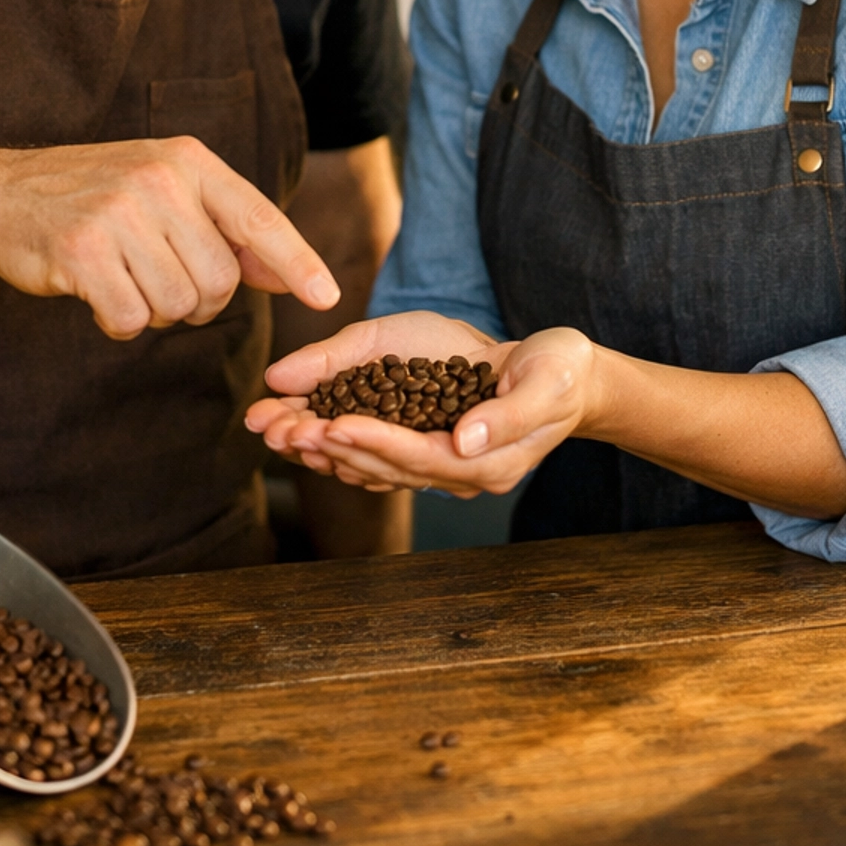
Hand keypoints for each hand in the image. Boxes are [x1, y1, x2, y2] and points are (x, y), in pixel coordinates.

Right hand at [0, 135, 339, 338]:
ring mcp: (119, 214)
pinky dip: (118, 322)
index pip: (259, 218)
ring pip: (177, 305)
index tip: (328, 297)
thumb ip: (225, 229)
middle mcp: (159, 180)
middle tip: (157, 279)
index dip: (298, 262)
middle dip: (196, 300)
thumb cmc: (93, 196)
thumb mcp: (165, 190)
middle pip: (219, 281)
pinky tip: (97, 295)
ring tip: (123, 278)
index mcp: (188, 160)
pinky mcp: (82, 253)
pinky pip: (130, 320)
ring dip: (154, 311)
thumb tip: (287, 275)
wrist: (1, 195)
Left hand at [249, 312, 601, 495]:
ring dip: (325, 450)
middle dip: (333, 448)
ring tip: (279, 429)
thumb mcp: (548, 381)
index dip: (375, 442)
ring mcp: (445, 466)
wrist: (566, 376)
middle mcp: (461, 473)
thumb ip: (508, 414)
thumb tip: (463, 440)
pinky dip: (341, 443)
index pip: (421, 457)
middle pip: (388, 468)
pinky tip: (305, 431)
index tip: (332, 424)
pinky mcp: (430, 449)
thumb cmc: (560, 372)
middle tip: (284, 428)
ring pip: (375, 466)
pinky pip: (378, 455)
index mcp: (489, 463)